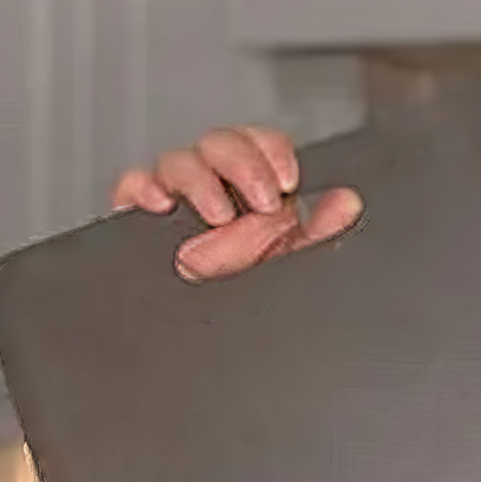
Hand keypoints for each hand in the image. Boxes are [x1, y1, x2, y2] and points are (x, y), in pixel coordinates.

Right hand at [110, 124, 362, 281]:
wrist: (219, 339)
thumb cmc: (252, 289)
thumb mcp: (292, 260)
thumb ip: (320, 231)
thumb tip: (347, 202)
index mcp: (252, 189)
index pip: (259, 144)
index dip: (271, 149)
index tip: (287, 178)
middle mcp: (215, 186)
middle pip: (219, 141)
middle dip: (243, 164)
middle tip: (262, 201)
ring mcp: (177, 199)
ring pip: (178, 160)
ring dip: (201, 181)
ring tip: (221, 217)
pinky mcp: (141, 217)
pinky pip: (133, 187)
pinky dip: (143, 187)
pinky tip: (163, 205)